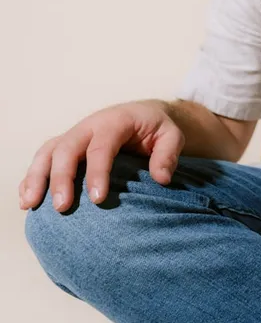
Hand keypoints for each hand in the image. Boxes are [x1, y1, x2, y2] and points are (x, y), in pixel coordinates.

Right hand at [19, 100, 184, 211]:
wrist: (145, 114)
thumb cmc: (158, 128)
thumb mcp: (172, 135)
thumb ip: (168, 154)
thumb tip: (161, 179)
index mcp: (114, 122)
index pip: (100, 148)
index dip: (96, 173)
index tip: (97, 199)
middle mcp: (89, 127)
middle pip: (66, 149)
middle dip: (61, 178)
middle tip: (62, 208)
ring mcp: (75, 135)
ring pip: (48, 152)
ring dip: (36, 178)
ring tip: (30, 205)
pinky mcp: (67, 145)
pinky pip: (44, 158)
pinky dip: (32, 177)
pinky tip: (27, 199)